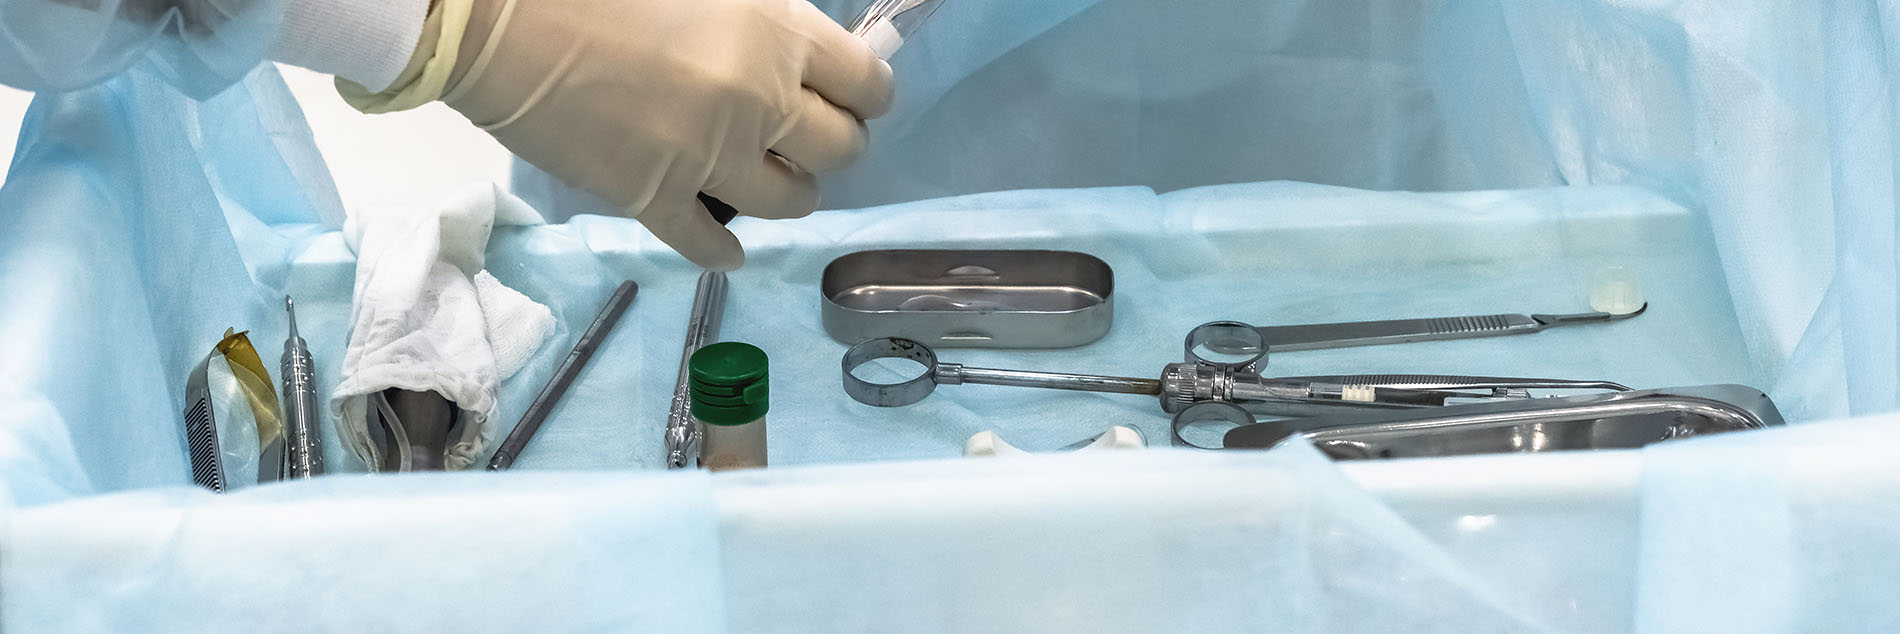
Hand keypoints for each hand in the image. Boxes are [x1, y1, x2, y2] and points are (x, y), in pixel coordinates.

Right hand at [441, 0, 893, 269]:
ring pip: (790, 202)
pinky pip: (710, 244)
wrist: (496, 16)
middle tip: (809, 138)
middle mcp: (759, 101)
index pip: (866, 82)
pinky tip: (727, 245)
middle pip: (839, 148)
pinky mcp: (654, 200)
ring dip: (790, 193)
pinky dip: (724, 248)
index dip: (867, 94)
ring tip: (770, 180)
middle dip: (833, 143)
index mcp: (776, 34)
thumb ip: (758, 16)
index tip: (855, 98)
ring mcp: (708, 159)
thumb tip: (792, 48)